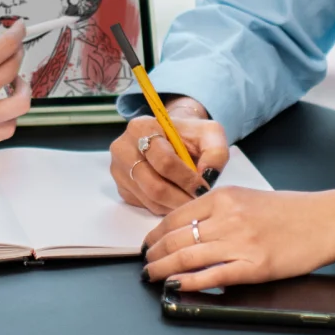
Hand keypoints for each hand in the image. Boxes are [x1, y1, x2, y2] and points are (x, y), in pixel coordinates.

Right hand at [0, 26, 34, 164]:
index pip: (5, 46)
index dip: (17, 33)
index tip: (20, 28)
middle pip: (14, 68)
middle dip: (16, 53)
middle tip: (11, 50)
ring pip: (21, 101)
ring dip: (23, 86)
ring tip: (15, 81)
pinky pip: (8, 128)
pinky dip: (11, 116)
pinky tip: (3, 108)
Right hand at [108, 96, 229, 214]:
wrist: (171, 138)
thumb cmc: (190, 136)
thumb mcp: (209, 133)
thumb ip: (216, 152)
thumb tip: (208, 176)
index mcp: (142, 127)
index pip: (164, 161)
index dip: (187, 179)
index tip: (204, 188)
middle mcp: (123, 148)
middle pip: (153, 185)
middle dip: (181, 198)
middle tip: (199, 202)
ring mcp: (119, 169)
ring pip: (150, 199)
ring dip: (174, 205)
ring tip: (191, 201)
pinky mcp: (122, 187)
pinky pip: (145, 205)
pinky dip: (165, 207)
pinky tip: (177, 198)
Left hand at [142, 186, 334, 290]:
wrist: (325, 221)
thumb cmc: (289, 212)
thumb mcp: (247, 198)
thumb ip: (217, 210)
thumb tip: (185, 228)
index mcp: (224, 197)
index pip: (175, 217)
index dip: (155, 235)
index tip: (147, 245)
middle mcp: (228, 217)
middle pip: (177, 238)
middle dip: (154, 254)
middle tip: (145, 264)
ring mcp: (240, 243)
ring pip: (188, 257)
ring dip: (164, 270)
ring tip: (153, 276)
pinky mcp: (254, 266)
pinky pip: (213, 276)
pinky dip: (189, 282)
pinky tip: (177, 286)